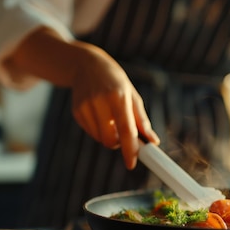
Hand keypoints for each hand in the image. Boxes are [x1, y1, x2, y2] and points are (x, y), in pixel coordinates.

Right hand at [69, 43, 159, 168]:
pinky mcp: (76, 111)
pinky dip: (98, 130)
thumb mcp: (132, 95)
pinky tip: (99, 114)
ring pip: (100, 138)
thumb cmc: (115, 81)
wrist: (85, 65)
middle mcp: (100, 101)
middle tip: (124, 134)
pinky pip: (91, 132)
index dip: (130, 149)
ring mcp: (85, 106)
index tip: (132, 164)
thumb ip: (142, 120)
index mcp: (118, 96)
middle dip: (119, 144)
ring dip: (109, 136)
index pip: (126, 129)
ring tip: (111, 118)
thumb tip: (153, 142)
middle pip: (110, 139)